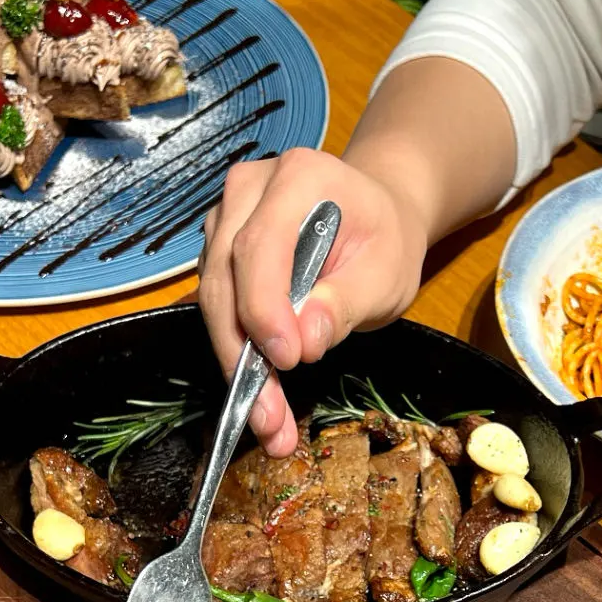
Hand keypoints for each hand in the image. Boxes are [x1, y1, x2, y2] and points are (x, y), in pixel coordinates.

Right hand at [198, 147, 427, 456]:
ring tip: (267, 423)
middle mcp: (249, 189)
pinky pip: (218, 307)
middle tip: (268, 419)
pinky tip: (259, 400)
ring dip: (235, 366)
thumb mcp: (387, 275)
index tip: (286, 360)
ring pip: (214, 298)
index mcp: (299, 178)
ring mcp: (227, 217)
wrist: (375, 218)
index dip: (265, 308)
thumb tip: (305, 339)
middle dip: (243, 355)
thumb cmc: (385, 243)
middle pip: (225, 276)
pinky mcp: (218, 249)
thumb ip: (347, 302)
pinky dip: (237, 356)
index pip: (262, 246)